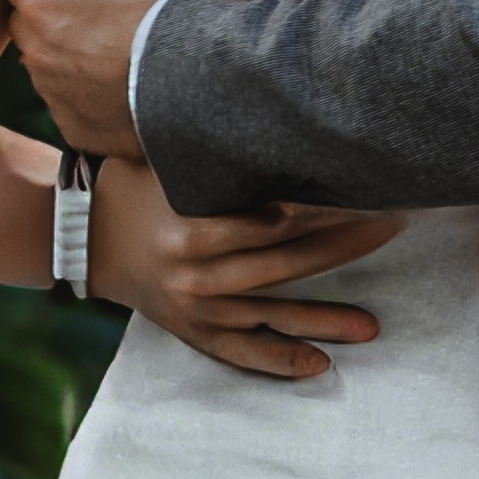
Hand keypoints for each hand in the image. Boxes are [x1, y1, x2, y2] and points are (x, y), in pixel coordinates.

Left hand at [5, 0, 183, 157]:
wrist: (188, 76)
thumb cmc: (150, 1)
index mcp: (38, 8)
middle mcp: (36, 56)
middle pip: (28, 28)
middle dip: (48, 17)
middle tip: (89, 8)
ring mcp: (56, 96)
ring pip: (48, 69)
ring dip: (66, 57)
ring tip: (109, 48)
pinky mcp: (80, 129)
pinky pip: (73, 110)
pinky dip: (88, 97)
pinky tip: (119, 85)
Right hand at [87, 157, 404, 378]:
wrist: (82, 235)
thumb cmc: (137, 182)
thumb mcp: (171, 160)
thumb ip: (222, 153)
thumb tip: (288, 114)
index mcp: (193, 230)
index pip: (278, 220)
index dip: (329, 207)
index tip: (371, 192)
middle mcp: (196, 276)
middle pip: (287, 264)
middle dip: (346, 247)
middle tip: (395, 228)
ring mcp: (196, 310)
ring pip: (272, 315)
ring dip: (325, 319)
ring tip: (374, 326)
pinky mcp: (193, 332)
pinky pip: (240, 353)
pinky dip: (279, 360)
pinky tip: (320, 365)